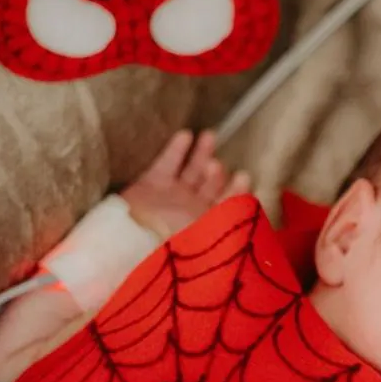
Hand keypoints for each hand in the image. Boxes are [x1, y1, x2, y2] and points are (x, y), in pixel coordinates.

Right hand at [121, 130, 250, 238]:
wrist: (132, 246)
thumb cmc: (176, 246)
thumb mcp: (210, 235)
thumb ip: (228, 219)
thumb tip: (248, 208)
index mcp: (209, 225)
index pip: (229, 204)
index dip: (238, 191)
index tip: (244, 176)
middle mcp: (191, 210)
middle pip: (211, 185)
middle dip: (217, 173)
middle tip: (218, 164)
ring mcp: (171, 197)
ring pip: (192, 171)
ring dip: (203, 153)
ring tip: (210, 136)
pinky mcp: (149, 187)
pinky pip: (166, 164)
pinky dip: (176, 150)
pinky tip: (186, 134)